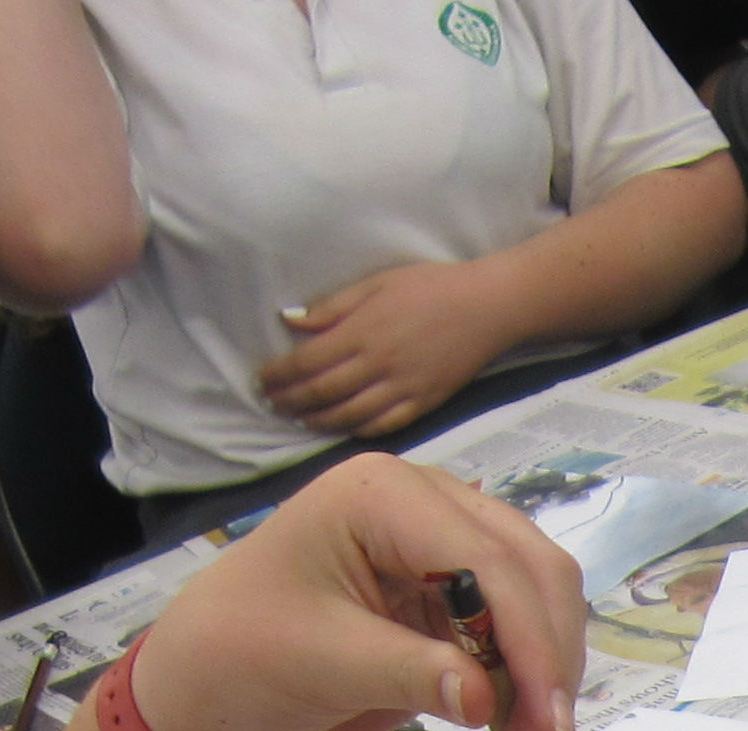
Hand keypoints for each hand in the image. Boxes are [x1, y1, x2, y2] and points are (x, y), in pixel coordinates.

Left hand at [123, 453, 578, 730]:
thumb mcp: (317, 663)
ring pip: (541, 598)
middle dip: (549, 660)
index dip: (530, 637)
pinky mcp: (458, 596)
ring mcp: (446, 547)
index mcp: (381, 495)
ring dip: (552, 678)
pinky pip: (522, 632)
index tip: (549, 719)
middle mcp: (425, 504)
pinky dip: (535, 686)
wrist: (215, 691)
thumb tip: (487, 698)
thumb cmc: (242, 657)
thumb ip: (406, 671)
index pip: (485, 557)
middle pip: (531, 569)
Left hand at [259, 258, 512, 442]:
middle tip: (271, 404)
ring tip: (299, 420)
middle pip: (322, 393)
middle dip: (291, 401)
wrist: (487, 308)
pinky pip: (384, 425)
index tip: (260, 379)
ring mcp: (402, 389)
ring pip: (350, 416)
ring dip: (318, 421)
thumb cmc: (430, 287)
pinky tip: (343, 427)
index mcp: (362, 333)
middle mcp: (378, 366)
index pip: (307, 362)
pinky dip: (357, 430)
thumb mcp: (376, 283)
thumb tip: (292, 321)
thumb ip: (333, 307)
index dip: (279, 375)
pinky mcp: (423, 403)